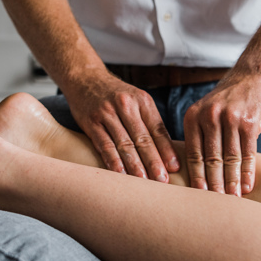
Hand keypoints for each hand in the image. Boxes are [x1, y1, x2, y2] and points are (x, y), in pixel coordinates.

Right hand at [63, 73, 179, 181]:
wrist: (85, 79)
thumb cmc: (116, 95)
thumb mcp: (136, 100)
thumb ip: (149, 122)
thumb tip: (166, 152)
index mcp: (142, 101)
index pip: (158, 129)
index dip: (166, 150)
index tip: (175, 167)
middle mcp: (126, 105)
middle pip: (143, 138)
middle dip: (154, 161)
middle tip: (162, 180)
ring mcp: (107, 113)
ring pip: (124, 143)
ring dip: (135, 164)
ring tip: (144, 181)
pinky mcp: (91, 122)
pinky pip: (104, 144)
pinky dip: (113, 160)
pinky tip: (120, 173)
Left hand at [183, 77, 260, 195]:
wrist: (252, 79)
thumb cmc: (226, 102)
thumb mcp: (205, 111)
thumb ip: (199, 135)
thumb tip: (193, 172)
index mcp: (193, 116)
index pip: (193, 152)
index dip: (196, 176)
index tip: (197, 195)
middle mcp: (210, 116)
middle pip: (211, 158)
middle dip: (213, 183)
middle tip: (214, 204)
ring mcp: (231, 118)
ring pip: (230, 158)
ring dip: (231, 181)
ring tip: (232, 199)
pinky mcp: (250, 122)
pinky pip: (248, 153)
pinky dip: (247, 172)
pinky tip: (247, 186)